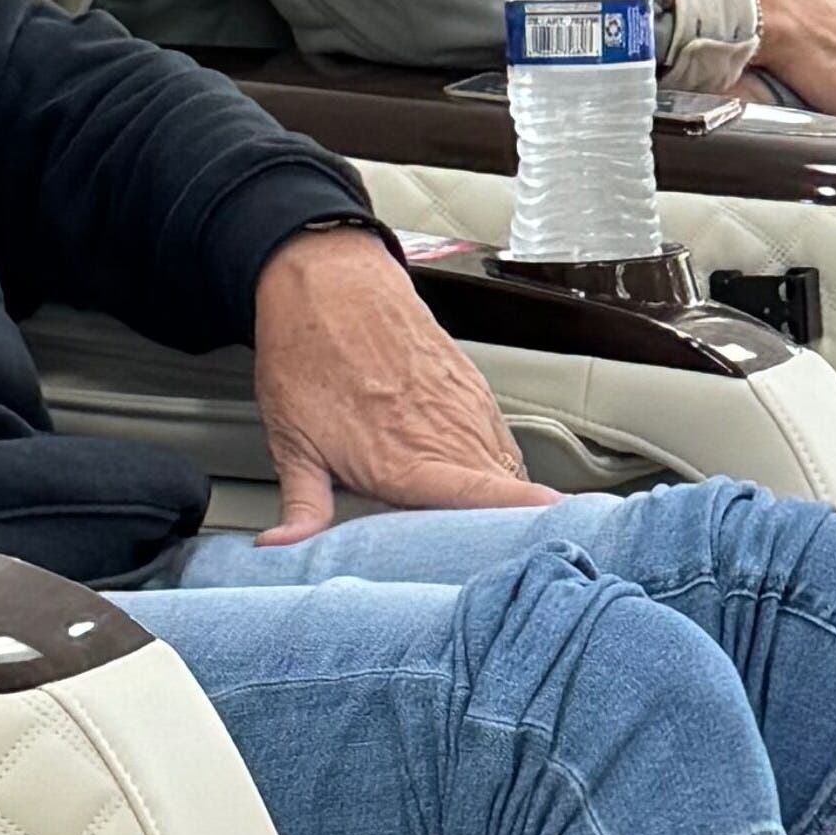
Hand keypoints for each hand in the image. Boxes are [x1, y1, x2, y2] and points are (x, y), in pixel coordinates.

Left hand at [252, 226, 553, 541]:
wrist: (329, 282)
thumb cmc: (307, 354)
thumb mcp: (290, 439)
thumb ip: (303, 505)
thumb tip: (283, 549)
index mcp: (403, 458)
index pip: (478, 496)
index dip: (519, 514)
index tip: (551, 527)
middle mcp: (444, 432)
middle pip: (501, 492)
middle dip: (504, 528)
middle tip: (488, 552)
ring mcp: (464, 404)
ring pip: (505, 464)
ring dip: (501, 496)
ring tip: (485, 522)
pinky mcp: (472, 382)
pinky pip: (499, 434)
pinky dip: (495, 461)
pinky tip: (471, 472)